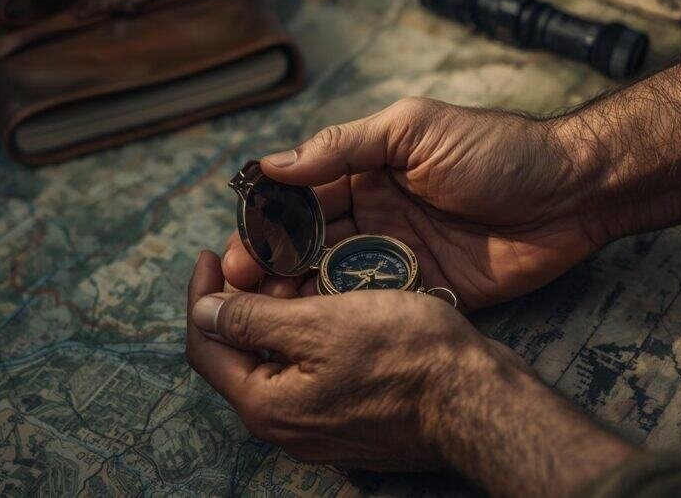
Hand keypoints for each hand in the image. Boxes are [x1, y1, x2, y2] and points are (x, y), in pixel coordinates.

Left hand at [186, 251, 636, 490]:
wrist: (478, 401)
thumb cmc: (404, 355)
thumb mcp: (320, 324)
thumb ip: (252, 319)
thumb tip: (202, 312)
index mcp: (265, 403)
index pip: (205, 345)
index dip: (203, 293)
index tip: (214, 253)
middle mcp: (286, 425)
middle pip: (243, 353)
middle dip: (245, 300)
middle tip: (264, 257)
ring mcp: (321, 428)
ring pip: (282, 360)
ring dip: (282, 313)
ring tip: (302, 270)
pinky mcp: (352, 421)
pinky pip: (315, 372)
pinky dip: (313, 334)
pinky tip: (335, 302)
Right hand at [223, 97, 605, 309]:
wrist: (572, 192)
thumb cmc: (495, 149)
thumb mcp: (413, 130)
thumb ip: (343, 146)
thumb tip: (273, 164)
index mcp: (365, 170)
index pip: (300, 199)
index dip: (265, 225)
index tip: (238, 252)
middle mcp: (374, 213)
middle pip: (307, 244)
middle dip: (272, 267)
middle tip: (243, 292)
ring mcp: (398, 254)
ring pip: (333, 279)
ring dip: (299, 295)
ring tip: (270, 314)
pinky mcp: (426, 290)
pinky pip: (375, 305)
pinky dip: (345, 317)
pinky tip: (319, 329)